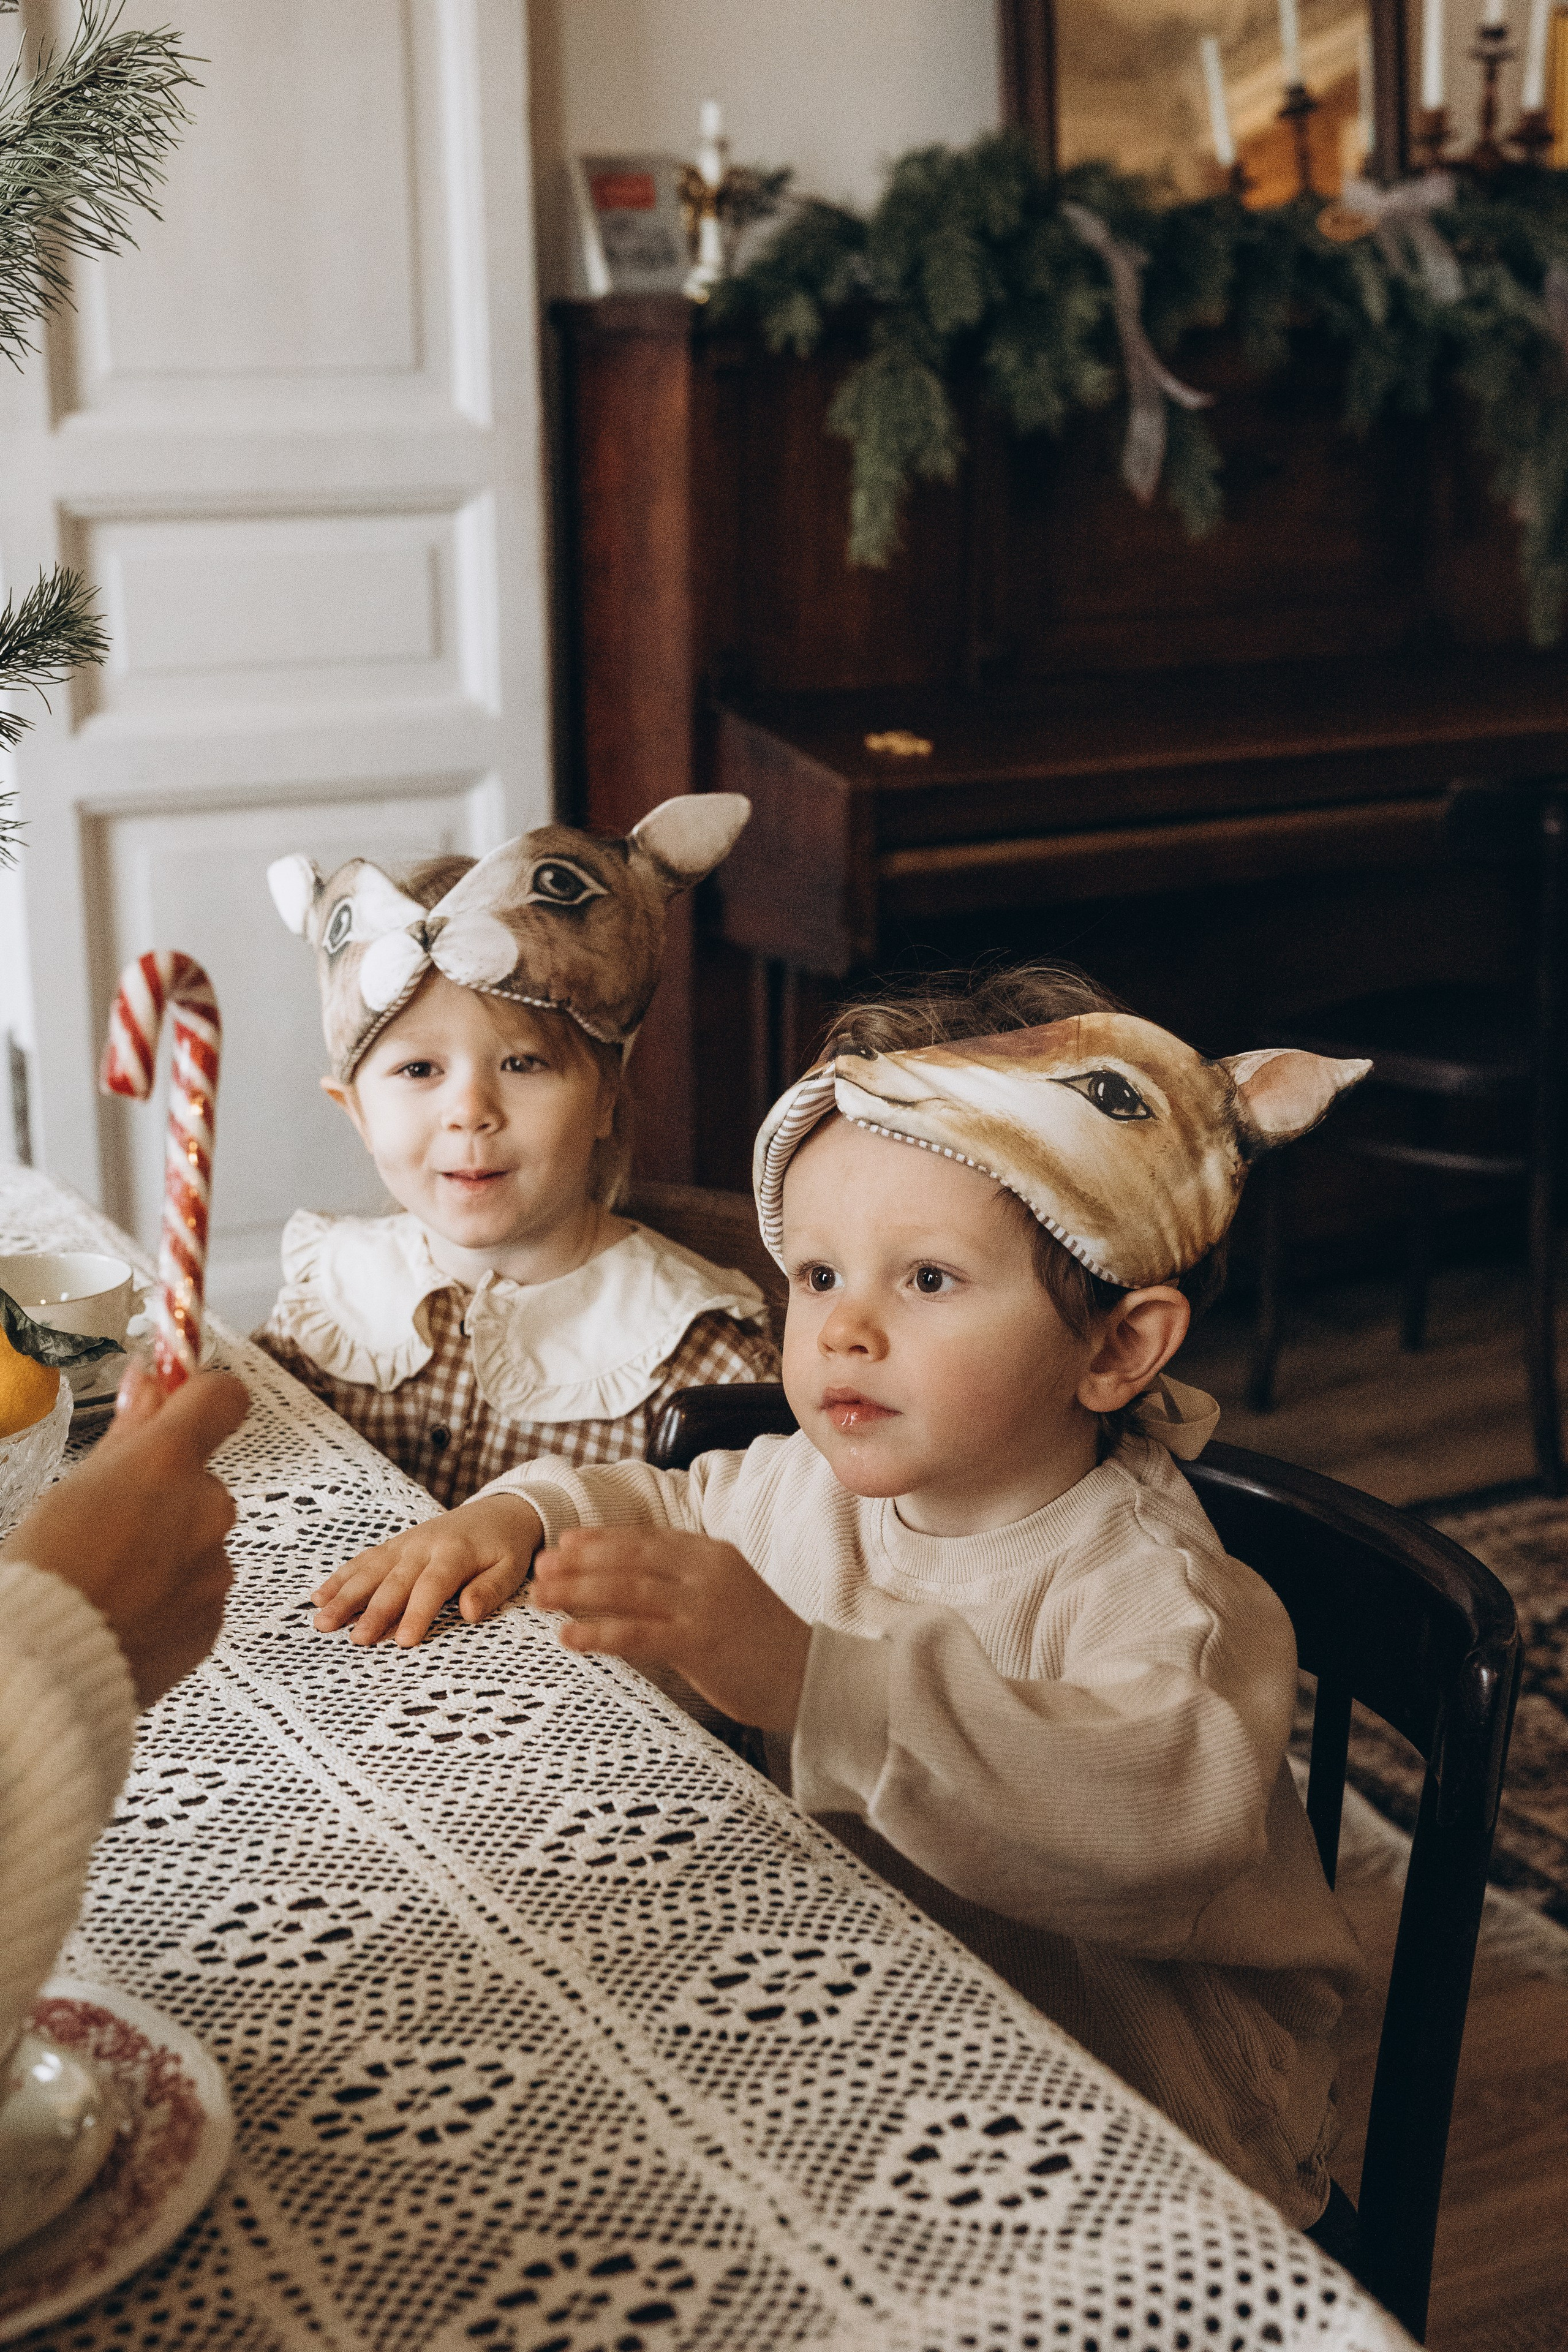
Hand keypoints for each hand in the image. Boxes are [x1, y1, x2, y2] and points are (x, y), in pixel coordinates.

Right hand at [0, 1361, 247, 1706]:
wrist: (43, 1666)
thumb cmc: (47, 1573)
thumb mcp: (75, 1485)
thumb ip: (129, 1430)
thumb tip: (149, 1381)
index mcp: (168, 1464)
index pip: (222, 1398)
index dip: (201, 1398)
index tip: (179, 1406)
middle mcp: (205, 1510)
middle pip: (202, 1482)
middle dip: (167, 1495)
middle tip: (112, 1524)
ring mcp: (214, 1568)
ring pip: (199, 1541)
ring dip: (168, 1550)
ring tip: (112, 1579)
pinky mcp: (213, 1619)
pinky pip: (198, 1592)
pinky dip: (170, 1597)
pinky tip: (128, 1610)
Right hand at [311, 1493, 543, 1646]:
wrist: (499, 1510)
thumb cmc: (505, 1547)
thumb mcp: (511, 1568)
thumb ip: (490, 1590)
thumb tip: (469, 1613)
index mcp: (455, 1553)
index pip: (433, 1586)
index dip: (417, 1613)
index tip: (404, 1640)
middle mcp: (424, 1546)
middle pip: (395, 1581)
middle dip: (374, 1611)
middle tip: (356, 1640)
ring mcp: (405, 1544)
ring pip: (370, 1571)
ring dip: (345, 1596)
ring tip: (323, 1621)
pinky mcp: (394, 1546)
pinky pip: (364, 1561)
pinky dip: (341, 1577)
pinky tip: (320, 1596)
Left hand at [532, 1528, 809, 1732]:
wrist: (811, 1677)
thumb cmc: (761, 1641)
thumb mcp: (725, 1592)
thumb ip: (683, 1581)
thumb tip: (627, 1581)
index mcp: (710, 1552)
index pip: (644, 1537)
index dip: (599, 1538)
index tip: (563, 1543)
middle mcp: (705, 1570)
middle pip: (628, 1559)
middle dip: (578, 1562)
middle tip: (539, 1569)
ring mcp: (703, 1605)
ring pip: (626, 1590)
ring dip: (576, 1592)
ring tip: (540, 1597)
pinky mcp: (700, 1642)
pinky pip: (637, 1634)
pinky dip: (598, 1633)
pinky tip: (569, 1637)